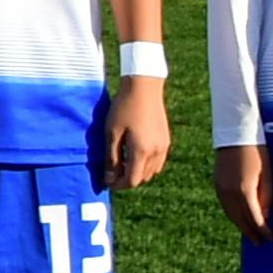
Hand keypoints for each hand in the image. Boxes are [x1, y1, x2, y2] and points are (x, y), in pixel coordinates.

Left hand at [101, 73, 172, 191]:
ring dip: (138, 173)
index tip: (106, 181)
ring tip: (122, 163)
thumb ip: (111, 158)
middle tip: (112, 172)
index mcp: (142, 152)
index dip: (118, 185)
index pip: (132, 180)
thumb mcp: (111, 133)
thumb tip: (109, 178)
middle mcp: (156, 152)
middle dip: (127, 180)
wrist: (144, 87)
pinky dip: (147, 165)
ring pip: (152, 172)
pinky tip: (135, 155)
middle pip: (142, 178)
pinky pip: (158, 162)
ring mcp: (164, 147)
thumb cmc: (124, 108)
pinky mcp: (166, 140)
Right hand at [210, 141, 272, 237]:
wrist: (236, 134)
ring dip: (240, 225)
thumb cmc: (258, 151)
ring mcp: (221, 189)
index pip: (255, 218)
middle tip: (259, 243)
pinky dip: (233, 214)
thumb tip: (265, 215)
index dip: (263, 230)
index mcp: (245, 191)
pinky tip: (239, 217)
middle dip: (250, 232)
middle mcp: (230, 193)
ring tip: (249, 233)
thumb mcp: (268, 174)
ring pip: (230, 214)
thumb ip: (267, 196)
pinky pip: (225, 205)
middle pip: (240, 220)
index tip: (270, 238)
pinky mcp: (217, 184)